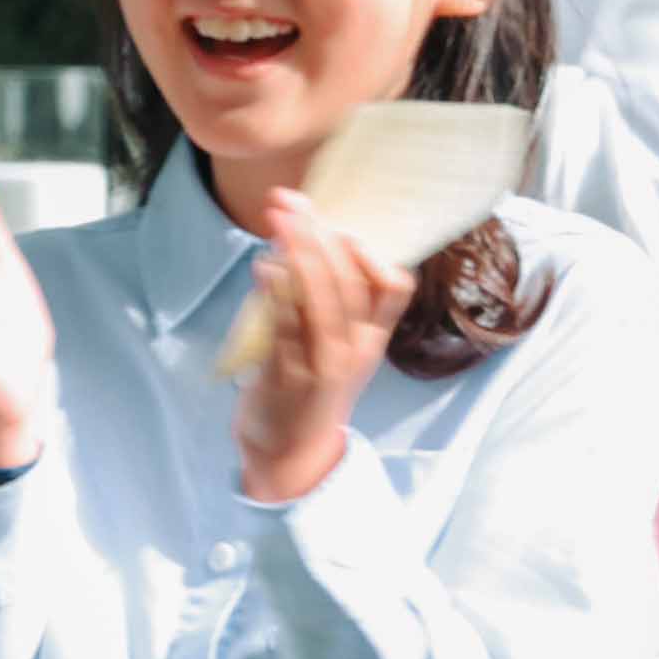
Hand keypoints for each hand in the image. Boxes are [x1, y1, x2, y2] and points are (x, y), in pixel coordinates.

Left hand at [227, 188, 416, 504]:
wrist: (288, 456)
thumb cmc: (307, 389)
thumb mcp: (334, 347)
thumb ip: (328, 301)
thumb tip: (305, 234)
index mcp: (370, 339)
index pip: (393, 289)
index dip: (372, 252)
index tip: (341, 223)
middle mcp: (353, 350)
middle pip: (350, 283)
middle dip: (322, 235)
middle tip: (293, 202)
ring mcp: (323, 366)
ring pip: (321, 300)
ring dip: (299, 253)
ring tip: (279, 220)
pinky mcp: (288, 379)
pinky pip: (286, 329)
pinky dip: (276, 293)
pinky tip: (265, 267)